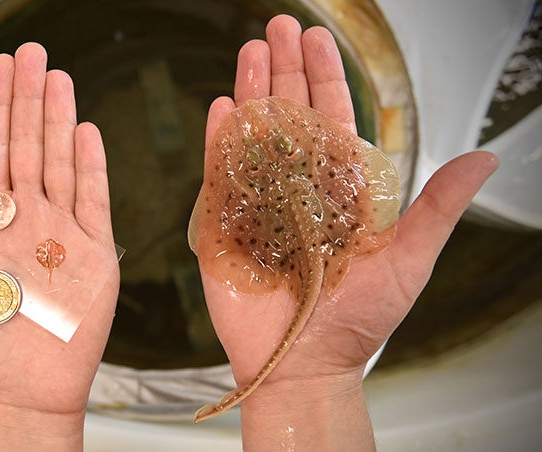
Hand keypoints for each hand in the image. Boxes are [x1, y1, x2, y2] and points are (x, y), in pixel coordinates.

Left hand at [0, 43, 118, 449]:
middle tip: (34, 52)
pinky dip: (92, 166)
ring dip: (60, 120)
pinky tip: (87, 132)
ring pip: (61, 162)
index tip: (1, 66)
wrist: (23, 388)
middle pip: (28, 144)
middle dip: (30, 98)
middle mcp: (26, 217)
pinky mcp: (96, 253)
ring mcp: (62, 231)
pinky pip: (94, 200)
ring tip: (59, 78)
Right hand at [197, 15, 497, 448]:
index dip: (324, 77)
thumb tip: (486, 157)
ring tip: (250, 51)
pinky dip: (220, 138)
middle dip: (284, 70)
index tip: (316, 38)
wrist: (305, 363)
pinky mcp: (225, 225)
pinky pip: (220, 173)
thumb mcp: (409, 260)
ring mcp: (257, 203)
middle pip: (288, 117)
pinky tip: (223, 105)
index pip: (330, 120)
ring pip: (253, 135)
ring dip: (252, 91)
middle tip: (275, 27)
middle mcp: (296, 188)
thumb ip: (438, 206)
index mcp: (338, 190)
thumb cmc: (359, 320)